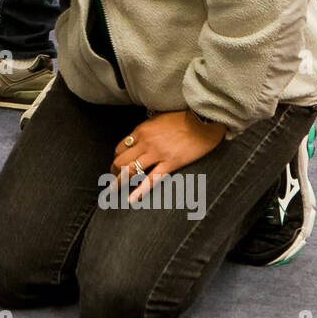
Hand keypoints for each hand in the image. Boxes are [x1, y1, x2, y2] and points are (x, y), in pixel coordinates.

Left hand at [111, 110, 225, 204]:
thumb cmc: (183, 118)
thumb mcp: (158, 119)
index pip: (120, 148)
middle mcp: (145, 142)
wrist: (203, 120)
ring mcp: (157, 154)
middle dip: (114, 172)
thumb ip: (146, 130)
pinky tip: (131, 199)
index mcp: (141, 130)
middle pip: (121, 161)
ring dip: (120, 182)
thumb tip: (137, 140)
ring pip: (131, 171)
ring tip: (114, 191)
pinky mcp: (170, 163)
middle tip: (113, 179)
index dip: (116, 158)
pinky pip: (151, 180)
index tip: (117, 165)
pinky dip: (139, 191)